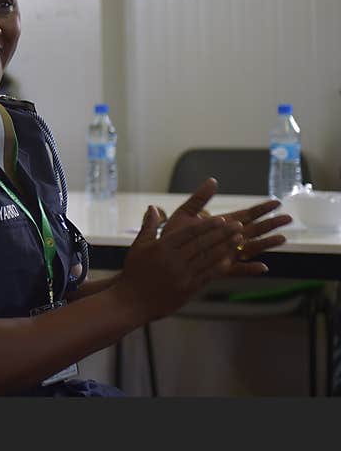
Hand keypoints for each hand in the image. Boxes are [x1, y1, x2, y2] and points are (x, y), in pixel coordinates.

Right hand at [115, 206, 245, 322]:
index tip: (221, 219)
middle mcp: (173, 260)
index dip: (207, 225)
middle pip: (203, 244)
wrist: (131, 301)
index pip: (189, 233)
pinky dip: (219, 266)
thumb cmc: (134, 272)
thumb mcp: (138, 247)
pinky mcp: (187, 289)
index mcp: (162, 247)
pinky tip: (230, 260)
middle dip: (223, 233)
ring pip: (208, 258)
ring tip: (239, 239)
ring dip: (226, 247)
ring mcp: (182, 275)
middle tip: (238, 225)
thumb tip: (153, 207)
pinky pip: (207, 275)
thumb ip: (149, 226)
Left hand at [161, 178, 290, 273]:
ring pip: (250, 249)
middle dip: (271, 224)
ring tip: (284, 238)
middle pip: (253, 230)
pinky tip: (263, 268)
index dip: (261, 209)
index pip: (245, 215)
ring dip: (266, 244)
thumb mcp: (185, 213)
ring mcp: (224, 254)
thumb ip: (199, 199)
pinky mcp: (218, 269)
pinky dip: (249, 269)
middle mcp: (226, 239)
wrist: (161, 257)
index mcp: (220, 225)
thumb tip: (213, 180)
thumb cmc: (173, 236)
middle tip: (289, 217)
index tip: (277, 202)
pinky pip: (237, 270)